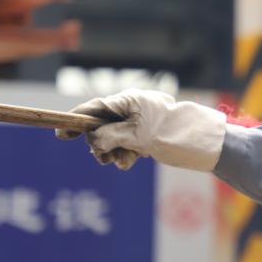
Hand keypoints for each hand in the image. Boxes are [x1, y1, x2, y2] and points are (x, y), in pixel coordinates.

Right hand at [56, 89, 226, 171]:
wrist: (201, 142)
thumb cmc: (170, 133)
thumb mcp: (136, 135)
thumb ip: (109, 136)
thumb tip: (92, 142)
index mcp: (128, 101)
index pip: (94, 108)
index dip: (76, 120)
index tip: (60, 134)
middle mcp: (131, 109)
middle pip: (101, 126)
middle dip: (99, 143)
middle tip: (101, 157)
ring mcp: (138, 123)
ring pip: (113, 139)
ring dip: (112, 152)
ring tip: (122, 160)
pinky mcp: (145, 136)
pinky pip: (126, 146)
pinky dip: (125, 155)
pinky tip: (132, 161)